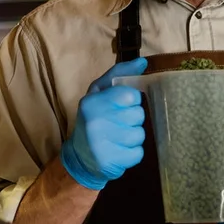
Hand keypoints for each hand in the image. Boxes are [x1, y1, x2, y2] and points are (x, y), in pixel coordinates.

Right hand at [59, 58, 147, 190]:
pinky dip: (133, 153)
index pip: (131, 95)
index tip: (121, 105)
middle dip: (133, 119)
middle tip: (119, 123)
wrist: (80, 156)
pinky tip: (120, 150)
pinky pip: (138, 153)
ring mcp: (102, 144)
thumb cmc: (94, 118)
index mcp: (93, 101)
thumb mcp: (99, 92)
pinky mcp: (111, 161)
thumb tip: (143, 62)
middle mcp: (96, 121)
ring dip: (134, 136)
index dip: (131, 101)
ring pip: (140, 134)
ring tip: (119, 137)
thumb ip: (120, 74)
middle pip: (138, 115)